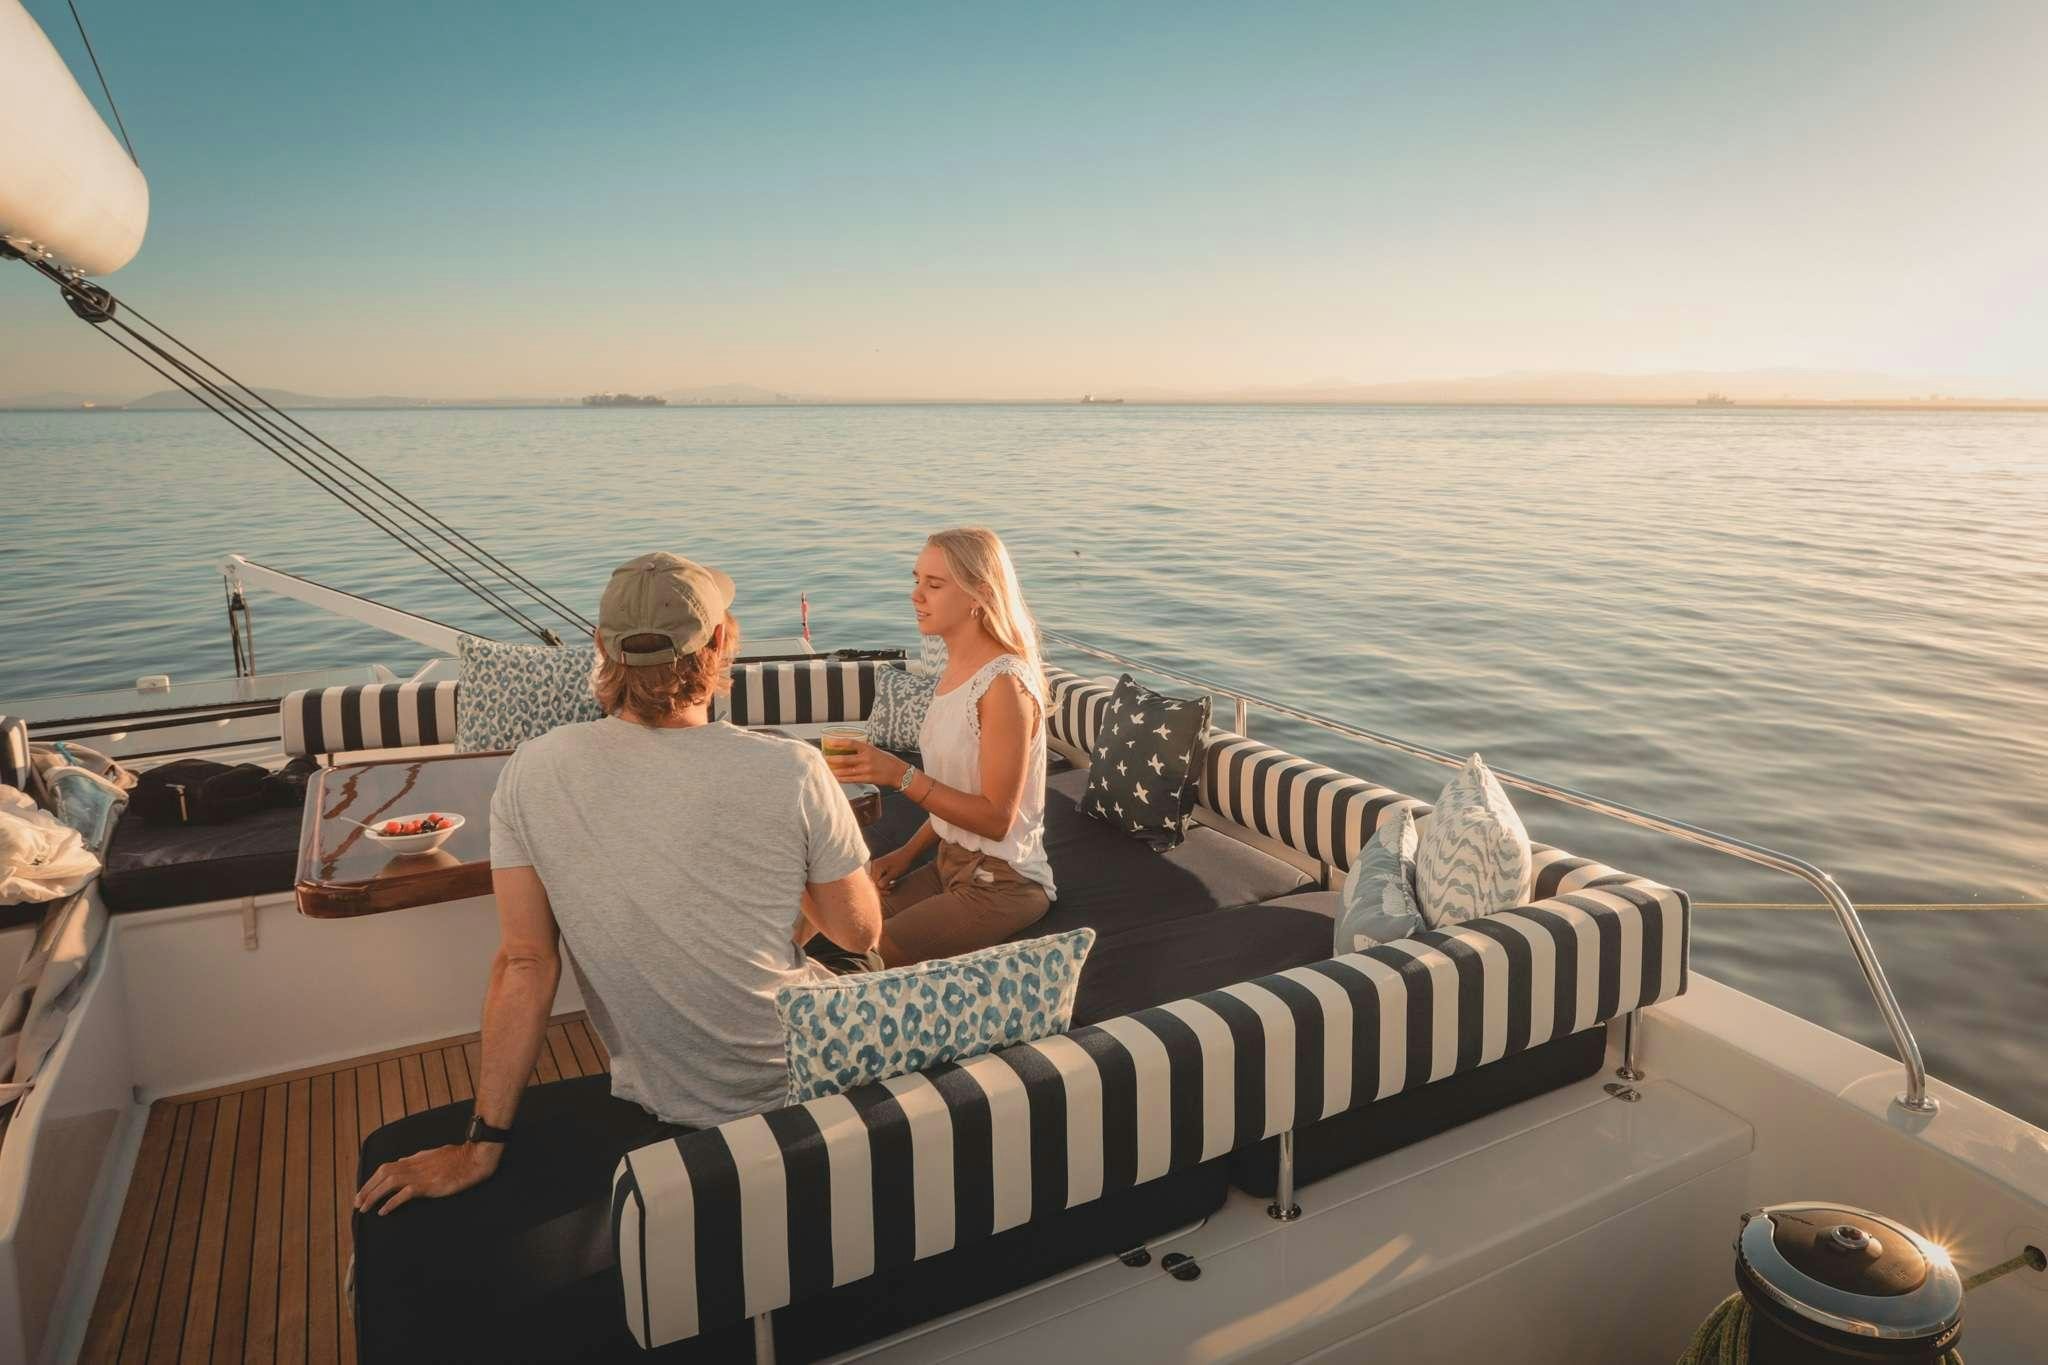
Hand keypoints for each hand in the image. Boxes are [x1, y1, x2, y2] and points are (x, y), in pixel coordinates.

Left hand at [354, 1140, 501, 1215]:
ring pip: (389, 1183)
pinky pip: (404, 1194)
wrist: (473, 1159)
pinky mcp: (428, 1185)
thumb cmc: (457, 1157)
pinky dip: (391, 1202)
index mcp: (414, 1159)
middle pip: (383, 1174)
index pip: (386, 1168)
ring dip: (374, 1196)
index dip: (372, 1180)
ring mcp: (420, 1175)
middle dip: (367, 1188)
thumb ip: (415, 1159)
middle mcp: (414, 1165)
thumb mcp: (433, 1154)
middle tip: (357, 1203)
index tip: (363, 1192)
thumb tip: (400, 1162)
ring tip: (364, 1208)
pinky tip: (383, 1211)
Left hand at [824, 739, 907, 788]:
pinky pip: (851, 779)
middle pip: (845, 759)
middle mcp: (866, 759)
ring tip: (825, 769)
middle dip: (832, 759)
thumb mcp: (875, 750)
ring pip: (846, 771)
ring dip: (834, 770)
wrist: (898, 772)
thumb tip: (848, 749)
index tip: (829, 742)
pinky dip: (842, 778)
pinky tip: (835, 777)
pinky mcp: (867, 779)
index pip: (850, 743)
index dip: (838, 742)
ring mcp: (866, 770)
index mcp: (868, 748)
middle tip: (823, 758)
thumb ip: (862, 750)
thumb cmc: (886, 760)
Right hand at [868, 845, 913, 892]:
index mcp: (876, 866)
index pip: (874, 883)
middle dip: (881, 888)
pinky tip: (890, 882)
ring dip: (883, 885)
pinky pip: (878, 877)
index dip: (881, 889)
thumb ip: (885, 881)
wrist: (907, 853)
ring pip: (876, 880)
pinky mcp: (879, 867)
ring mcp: (875, 866)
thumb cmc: (902, 863)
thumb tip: (878, 887)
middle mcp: (873, 865)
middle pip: (874, 882)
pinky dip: (883, 881)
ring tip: (892, 885)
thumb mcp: (894, 874)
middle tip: (890, 891)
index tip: (889, 892)